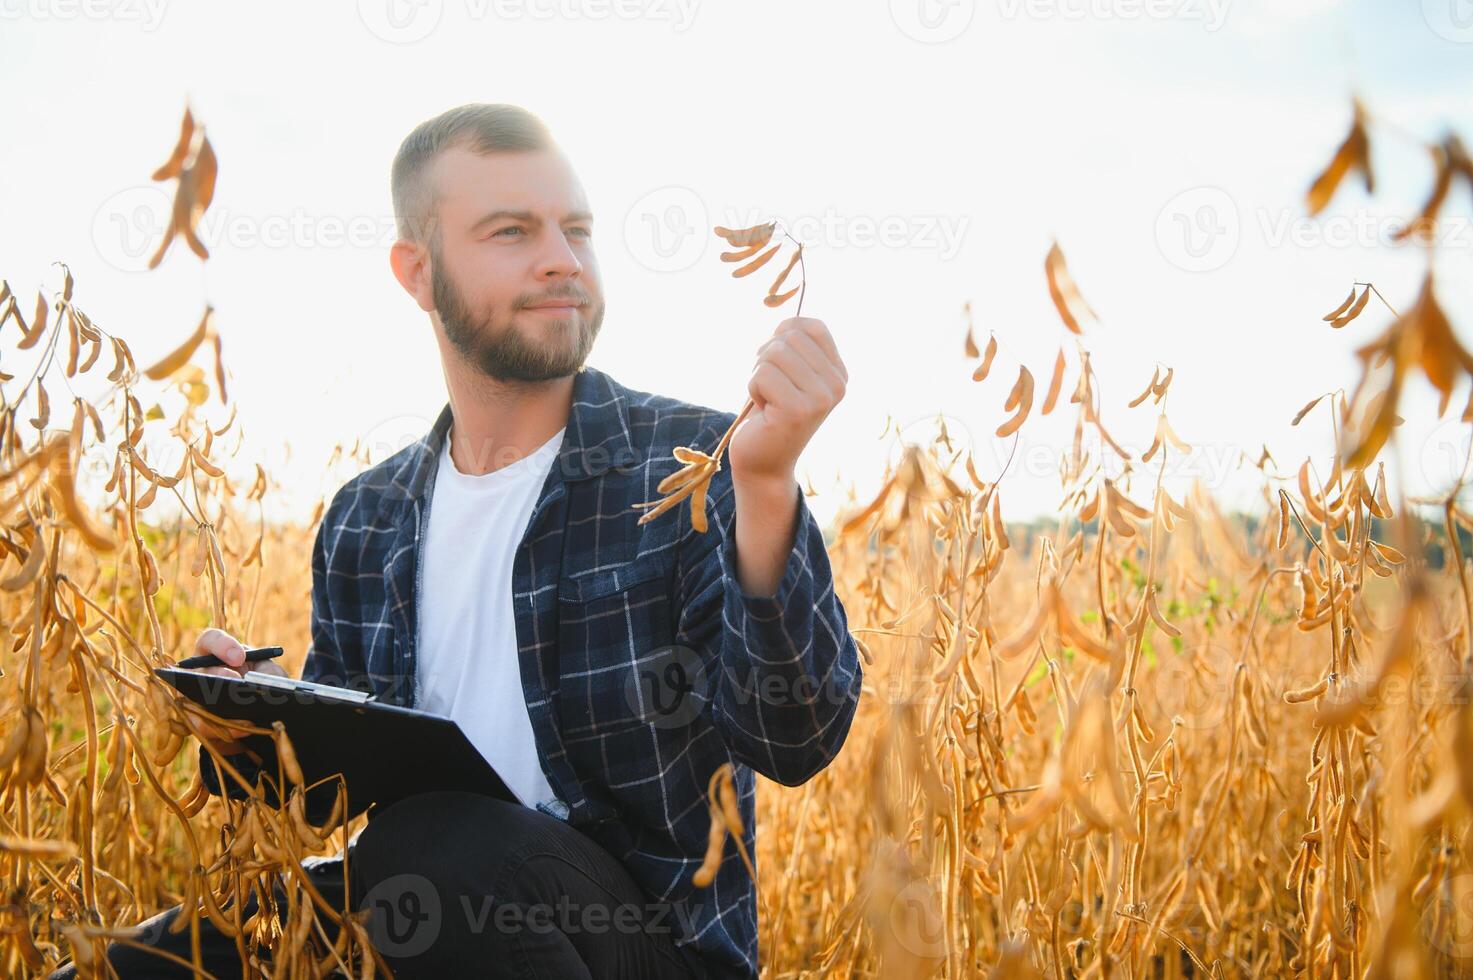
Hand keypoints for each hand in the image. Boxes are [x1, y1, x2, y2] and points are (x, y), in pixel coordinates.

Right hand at [187, 628, 287, 755]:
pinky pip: (204, 727)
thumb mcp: (271, 675)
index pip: (210, 640)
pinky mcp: (198, 722)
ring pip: (196, 703)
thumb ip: (269, 674)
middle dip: (218, 677)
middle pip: (198, 672)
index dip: (221, 645)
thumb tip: (259, 685)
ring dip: (220, 707)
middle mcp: (200, 674)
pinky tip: (247, 727)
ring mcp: (194, 698)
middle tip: (236, 682)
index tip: (239, 657)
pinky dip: (227, 728)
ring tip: (247, 713)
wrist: (259, 715)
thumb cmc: (262, 684)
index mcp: (217, 654)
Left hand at [729, 317, 847, 488]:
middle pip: (788, 336)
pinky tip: (764, 412)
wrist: (763, 461)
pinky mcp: (799, 410)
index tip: (779, 368)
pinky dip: (752, 390)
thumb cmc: (770, 411)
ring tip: (768, 401)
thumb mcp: (786, 371)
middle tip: (770, 389)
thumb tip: (789, 320)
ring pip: (772, 353)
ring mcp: (822, 398)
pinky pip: (761, 374)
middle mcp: (837, 385)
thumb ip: (792, 343)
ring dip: (758, 376)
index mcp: (839, 372)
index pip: (810, 325)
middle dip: (765, 358)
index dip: (782, 337)